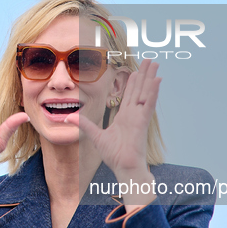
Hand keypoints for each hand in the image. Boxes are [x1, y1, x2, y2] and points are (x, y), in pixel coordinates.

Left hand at [65, 59, 160, 180]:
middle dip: (144, 74)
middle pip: (140, 89)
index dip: (133, 82)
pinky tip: (158, 79)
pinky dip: (153, 91)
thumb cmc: (114, 155)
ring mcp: (140, 116)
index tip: (136, 70)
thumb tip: (68, 117)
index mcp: (125, 116)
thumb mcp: (95, 135)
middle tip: (150, 60)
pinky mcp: (143, 121)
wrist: (123, 167)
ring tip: (156, 63)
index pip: (130, 94)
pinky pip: (149, 103)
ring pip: (146, 92)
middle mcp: (134, 114)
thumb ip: (84, 124)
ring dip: (151, 77)